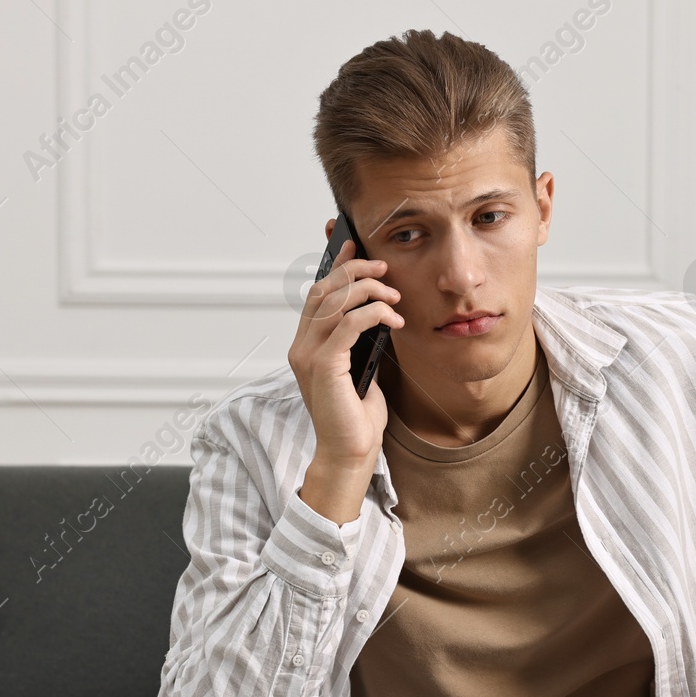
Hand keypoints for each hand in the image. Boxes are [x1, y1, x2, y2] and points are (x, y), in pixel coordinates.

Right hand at [288, 231, 405, 467]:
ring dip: (368, 290)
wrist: (350, 452)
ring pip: (334, 303)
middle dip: (354, 271)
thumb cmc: (357, 416)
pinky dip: (372, 314)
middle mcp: (301, 347)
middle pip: (323, 291)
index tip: (354, 245)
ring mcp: (308, 356)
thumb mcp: (361, 368)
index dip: (335, 266)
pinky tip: (392, 318)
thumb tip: (378, 310)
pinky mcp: (323, 366)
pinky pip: (348, 324)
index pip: (317, 294)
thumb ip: (359, 341)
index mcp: (306, 345)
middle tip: (383, 267)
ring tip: (394, 295)